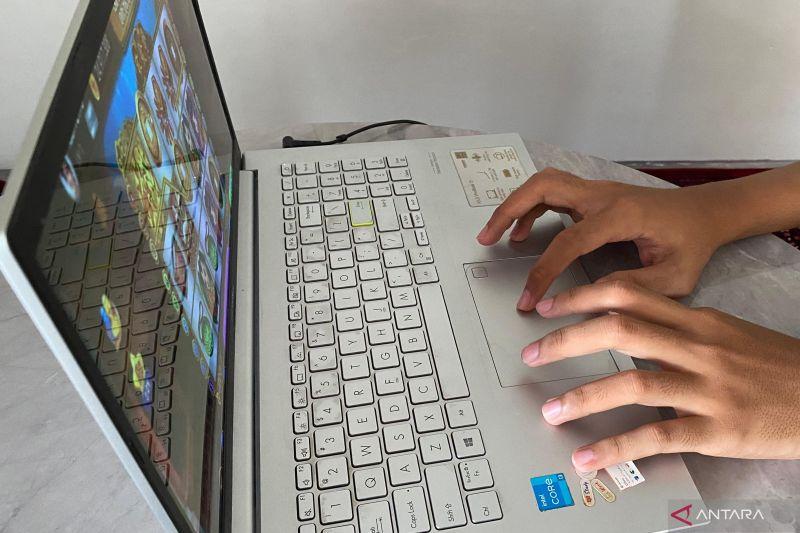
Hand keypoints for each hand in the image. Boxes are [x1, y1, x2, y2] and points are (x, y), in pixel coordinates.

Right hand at [476, 168, 731, 310]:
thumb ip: (632, 288)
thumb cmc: (692, 245)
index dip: (543, 272)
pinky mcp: (593, 196)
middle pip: (543, 187)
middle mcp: (602, 195)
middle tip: (486, 238)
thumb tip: (587, 301)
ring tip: (495, 235)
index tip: (528, 300)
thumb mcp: (673, 278)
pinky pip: (553, 193)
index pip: (568, 241)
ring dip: (514, 205)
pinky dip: (531, 208)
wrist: (705, 214)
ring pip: (544, 183)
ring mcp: (596, 191)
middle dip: (508, 210)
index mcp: (620, 216)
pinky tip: (524, 233)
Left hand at [522, 280, 799, 470]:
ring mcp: (707, 389)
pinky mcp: (716, 429)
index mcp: (698, 321)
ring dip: (584, 397)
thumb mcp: (727, 333)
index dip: (582, 297)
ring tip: (551, 410)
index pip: (629, 294)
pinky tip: (589, 457)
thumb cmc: (775, 366)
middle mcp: (698, 348)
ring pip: (633, 382)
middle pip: (620, 330)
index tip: (549, 306)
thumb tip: (632, 322)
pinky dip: (616, 447)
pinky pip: (656, 436)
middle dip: (567, 340)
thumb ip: (679, 327)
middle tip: (532, 353)